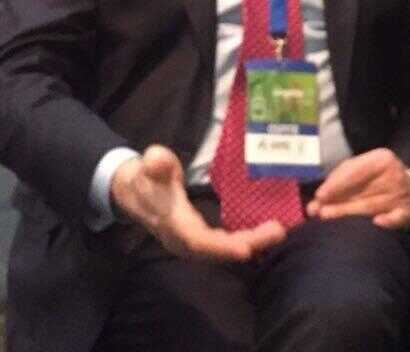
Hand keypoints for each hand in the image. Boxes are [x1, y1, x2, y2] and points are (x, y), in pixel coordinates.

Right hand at [109, 146, 285, 261]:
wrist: (133, 192)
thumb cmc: (145, 177)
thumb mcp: (147, 165)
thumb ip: (155, 162)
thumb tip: (157, 160)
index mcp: (173, 223)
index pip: (198, 241)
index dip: (221, 247)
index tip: (246, 248)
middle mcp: (183, 240)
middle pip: (217, 250)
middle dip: (248, 244)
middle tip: (277, 232)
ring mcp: (191, 243)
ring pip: (222, 250)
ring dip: (250, 243)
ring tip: (276, 232)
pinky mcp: (198, 240)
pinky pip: (222, 245)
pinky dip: (244, 240)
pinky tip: (264, 234)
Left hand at [305, 148, 409, 229]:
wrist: (402, 181)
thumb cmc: (371, 175)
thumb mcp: (356, 167)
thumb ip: (337, 180)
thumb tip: (317, 199)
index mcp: (382, 159)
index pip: (357, 171)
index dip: (337, 184)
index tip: (319, 195)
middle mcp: (394, 175)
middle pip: (363, 193)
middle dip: (339, 204)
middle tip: (319, 212)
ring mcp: (402, 194)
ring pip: (373, 207)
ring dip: (350, 214)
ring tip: (328, 218)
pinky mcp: (407, 211)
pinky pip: (398, 217)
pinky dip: (388, 221)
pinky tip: (376, 222)